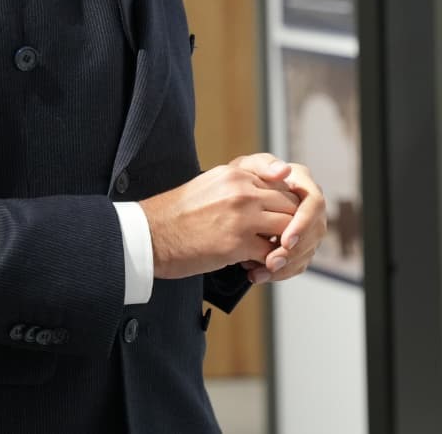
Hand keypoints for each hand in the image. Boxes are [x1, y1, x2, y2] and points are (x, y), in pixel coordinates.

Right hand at [138, 158, 299, 279]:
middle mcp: (242, 190)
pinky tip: (255, 267)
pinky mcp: (238, 243)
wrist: (150, 235)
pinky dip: (269, 263)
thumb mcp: (210, 185)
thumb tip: (264, 200)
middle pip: (290, 206)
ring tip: (270, 255)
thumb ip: (239, 186)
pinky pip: (271, 253)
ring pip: (288, 229)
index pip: (280, 185)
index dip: (284, 206)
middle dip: (291, 226)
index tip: (278, 221)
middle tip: (281, 243)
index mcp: (236, 173)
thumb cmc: (177, 214)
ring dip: (284, 245)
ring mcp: (242, 216)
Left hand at [234, 156, 325, 284]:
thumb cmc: (240, 179)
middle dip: (294, 251)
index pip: (314, 205)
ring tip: (260, 271)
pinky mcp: (297, 245)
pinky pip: (296, 262)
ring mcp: (306, 227)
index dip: (303, 224)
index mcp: (304, 185)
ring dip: (285, 266)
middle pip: (315, 233)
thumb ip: (264, 165)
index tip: (285, 240)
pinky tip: (258, 275)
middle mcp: (310, 207)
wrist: (227, 200)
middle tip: (271, 262)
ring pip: (307, 251)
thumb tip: (284, 171)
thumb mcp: (247, 168)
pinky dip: (279, 272)